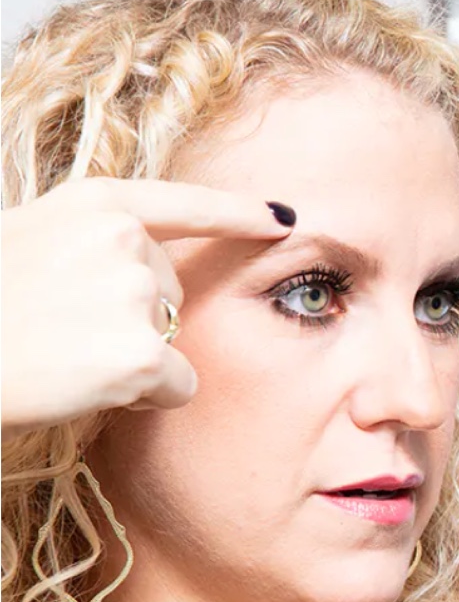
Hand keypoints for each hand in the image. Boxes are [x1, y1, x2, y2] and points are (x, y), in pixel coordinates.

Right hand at [1, 178, 290, 437]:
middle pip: (174, 294)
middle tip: (63, 331)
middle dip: (138, 321)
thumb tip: (143, 278)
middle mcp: (124, 241)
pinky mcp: (143, 352)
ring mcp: (136, 294)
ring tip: (65, 355)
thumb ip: (88, 248)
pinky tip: (85, 384)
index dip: (238, 212)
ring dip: (136, 360)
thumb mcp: (28, 244)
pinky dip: (144, 397)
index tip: (286, 218)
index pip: (182, 204)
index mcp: (92, 206)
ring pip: (175, 343)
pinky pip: (176, 386)